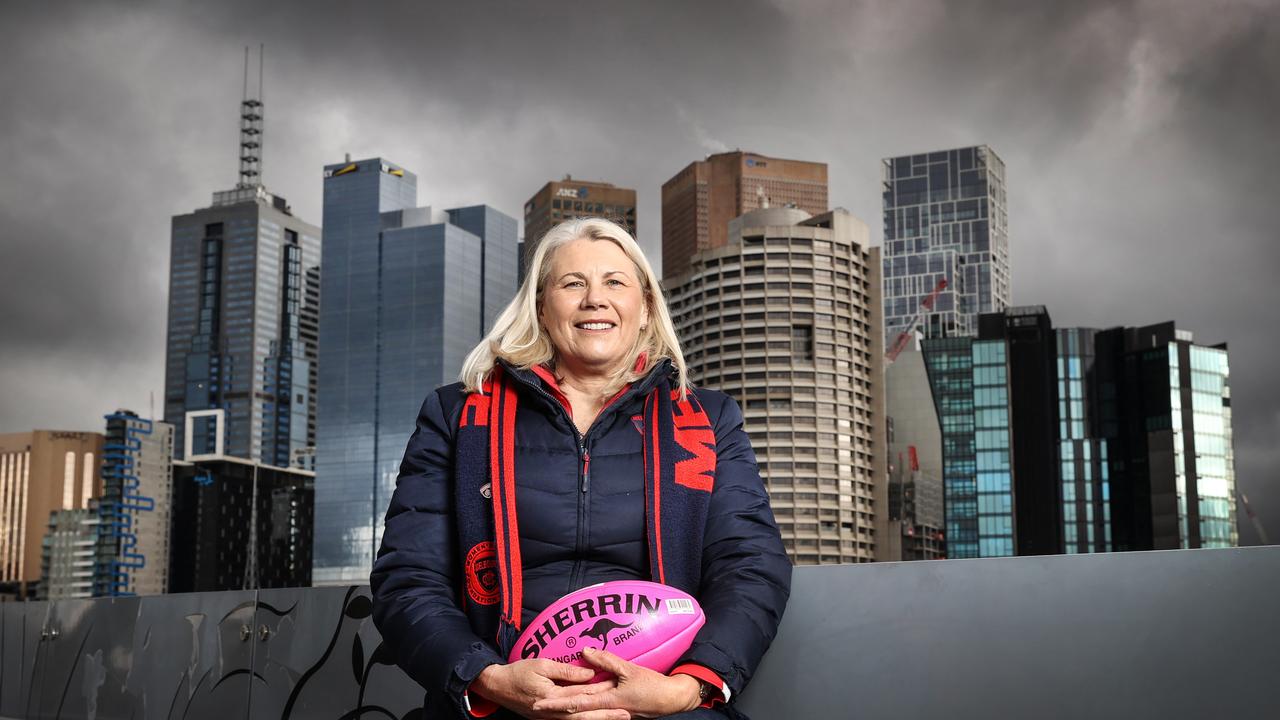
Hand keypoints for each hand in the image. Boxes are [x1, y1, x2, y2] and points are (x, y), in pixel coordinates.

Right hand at [471, 659, 629, 719]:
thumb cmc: (518, 673)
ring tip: (618, 719)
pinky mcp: (549, 718)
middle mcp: (553, 712)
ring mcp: (551, 718)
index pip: (581, 695)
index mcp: (552, 698)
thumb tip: (589, 673)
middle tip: (626, 715)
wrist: (497, 687)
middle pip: (584, 716)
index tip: (618, 690)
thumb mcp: (541, 665)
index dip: (600, 692)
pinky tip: (596, 718)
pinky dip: (585, 719)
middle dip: (606, 716)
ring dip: (598, 719)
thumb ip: (566, 671)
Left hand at [531, 647, 702, 718]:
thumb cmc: (652, 686)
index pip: (575, 703)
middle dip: (555, 709)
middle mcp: (606, 710)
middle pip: (575, 710)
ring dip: (567, 709)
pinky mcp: (616, 712)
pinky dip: (582, 709)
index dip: (556, 703)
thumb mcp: (629, 670)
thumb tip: (585, 650)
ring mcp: (611, 713)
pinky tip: (574, 705)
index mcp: (607, 701)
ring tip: (550, 706)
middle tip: (536, 706)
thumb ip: (606, 660)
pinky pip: (594, 711)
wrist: (671, 700)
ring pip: (584, 712)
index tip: (538, 702)